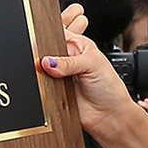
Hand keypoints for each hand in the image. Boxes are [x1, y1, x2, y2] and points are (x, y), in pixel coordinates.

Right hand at [38, 3, 143, 138]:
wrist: (109, 116)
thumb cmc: (109, 88)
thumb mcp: (93, 64)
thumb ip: (69, 61)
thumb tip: (47, 62)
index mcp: (77, 45)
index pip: (57, 31)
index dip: (48, 31)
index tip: (37, 31)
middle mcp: (65, 58)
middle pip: (45, 48)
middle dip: (41, 49)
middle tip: (43, 55)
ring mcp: (57, 74)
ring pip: (40, 66)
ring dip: (39, 68)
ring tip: (47, 70)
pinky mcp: (51, 90)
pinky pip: (39, 84)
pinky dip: (38, 83)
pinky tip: (43, 81)